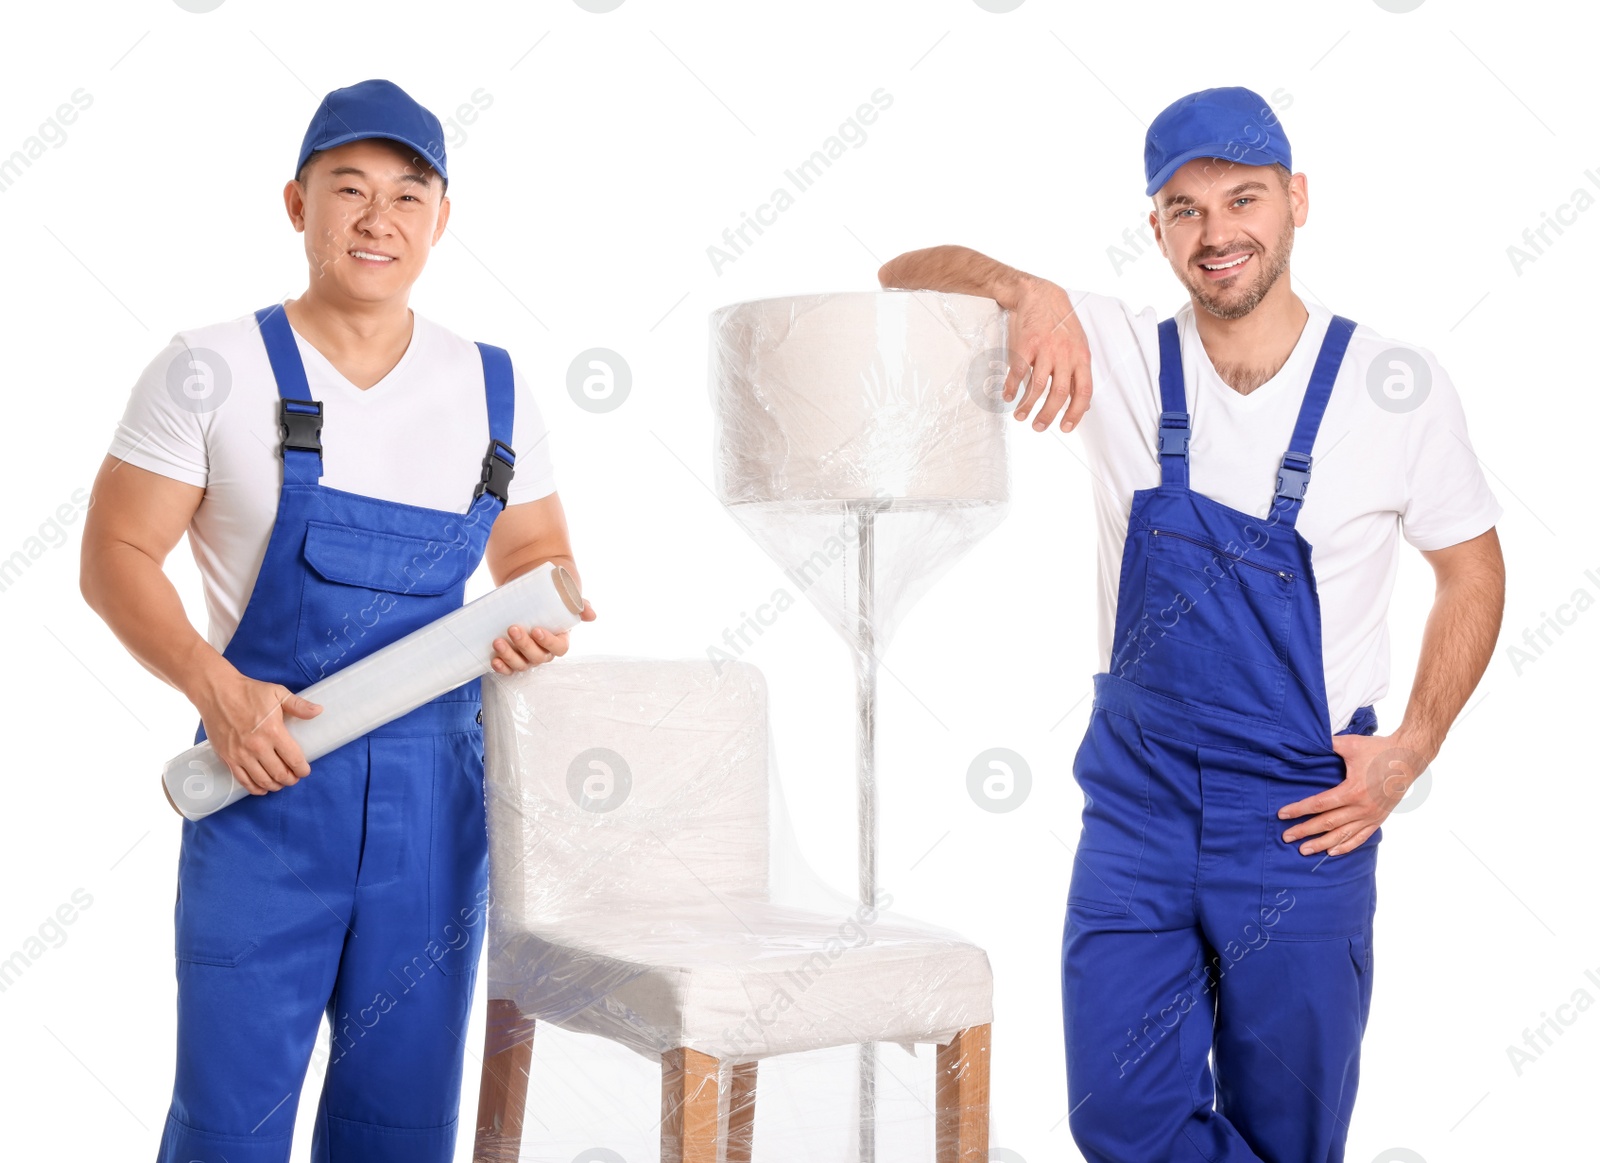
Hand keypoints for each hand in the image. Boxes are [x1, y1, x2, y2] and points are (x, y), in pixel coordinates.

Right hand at [195, 671, 322, 795]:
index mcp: (273, 731)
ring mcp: (240, 754)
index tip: (305, 771)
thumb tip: (319, 711)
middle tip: (294, 778)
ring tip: (281, 782)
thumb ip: (299, 705)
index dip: (302, 769)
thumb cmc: (249, 692)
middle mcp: (257, 746)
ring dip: (275, 786)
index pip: (294, 759)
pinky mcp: (227, 757)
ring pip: (262, 780)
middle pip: (279, 773)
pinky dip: (255, 788)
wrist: (217, 692)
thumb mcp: (277, 693)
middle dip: (290, 779)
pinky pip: (243, 780)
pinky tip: (262, 787)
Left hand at [489, 598, 596, 674]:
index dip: (548, 642)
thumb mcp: (567, 598)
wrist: (528, 594)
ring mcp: (527, 656)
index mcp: (560, 640)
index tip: (536, 630)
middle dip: (524, 646)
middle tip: (512, 629)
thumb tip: (592, 615)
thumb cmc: (551, 599)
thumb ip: (580, 605)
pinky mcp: (512, 656)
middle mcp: (544, 652)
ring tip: (497, 642)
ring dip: (509, 657)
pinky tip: (493, 660)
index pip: (559, 648)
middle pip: (537, 657)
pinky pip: (508, 668)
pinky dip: (501, 667)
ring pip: (521, 664)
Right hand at [997, 274, 1093, 432]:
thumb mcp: (1078, 345)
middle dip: (1048, 415)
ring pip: (1038, 386)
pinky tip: (1008, 396)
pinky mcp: (1026, 344)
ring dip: (1028, 405)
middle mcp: (1065, 354)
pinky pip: (1018, 372)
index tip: (1065, 428)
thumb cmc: (1059, 323)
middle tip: (1038, 427)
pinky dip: (1012, 388)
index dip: (1076, 413)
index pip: (1083, 391)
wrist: (1039, 294)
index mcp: (1081, 357)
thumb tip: (1084, 403)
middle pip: (1059, 393)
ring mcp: (1045, 349)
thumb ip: (1079, 372)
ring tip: (1020, 416)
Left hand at [1277, 733, 1431, 855]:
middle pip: (1327, 823)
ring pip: (1342, 835)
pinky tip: (1332, 852)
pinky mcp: (1379, 819)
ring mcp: (1371, 815)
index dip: (1299, 810)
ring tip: (1303, 850)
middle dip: (1305, 831)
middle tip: (1286, 836)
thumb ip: (1328, 745)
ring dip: (1322, 844)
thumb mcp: (1351, 744)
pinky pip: (1361, 837)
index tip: (1282, 814)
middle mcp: (1362, 807)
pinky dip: (1346, 846)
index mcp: (1353, 790)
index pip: (1319, 804)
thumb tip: (1308, 741)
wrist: (1408, 758)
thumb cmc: (1379, 750)